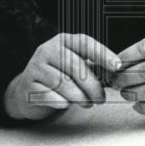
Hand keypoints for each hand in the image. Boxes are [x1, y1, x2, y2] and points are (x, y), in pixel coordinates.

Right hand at [3, 33, 120, 120]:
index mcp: (62, 40)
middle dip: (93, 86)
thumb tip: (117, 72)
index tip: (117, 67)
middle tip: (100, 99)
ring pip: (64, 84)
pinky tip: (67, 104)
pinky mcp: (28, 86)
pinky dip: (63, 102)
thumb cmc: (58, 76)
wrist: (26, 90)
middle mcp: (47, 49)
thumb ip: (94, 66)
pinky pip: (50, 96)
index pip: (84, 42)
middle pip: (77, 67)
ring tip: (87, 104)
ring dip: (80, 97)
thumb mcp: (75, 66)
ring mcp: (35, 67)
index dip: (102, 54)